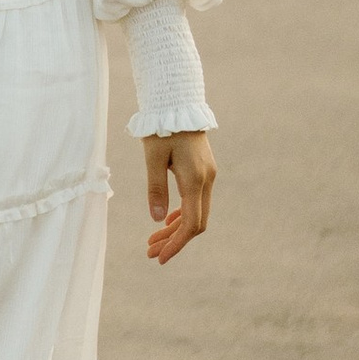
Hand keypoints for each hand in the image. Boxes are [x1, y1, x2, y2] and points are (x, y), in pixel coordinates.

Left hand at [143, 125, 216, 263]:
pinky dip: (182, 214)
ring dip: (175, 228)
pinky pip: (197, 200)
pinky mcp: (204, 170)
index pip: (190, 223)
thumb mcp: (152, 157)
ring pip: (196, 212)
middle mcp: (207, 180)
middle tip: (150, 252)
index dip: (176, 243)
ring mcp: (208, 175)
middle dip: (174, 240)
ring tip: (153, 241)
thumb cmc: (162, 126)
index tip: (160, 257)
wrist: (178, 102)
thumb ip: (155, 188)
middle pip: (195, 222)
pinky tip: (167, 220)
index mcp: (195, 179)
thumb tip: (157, 220)